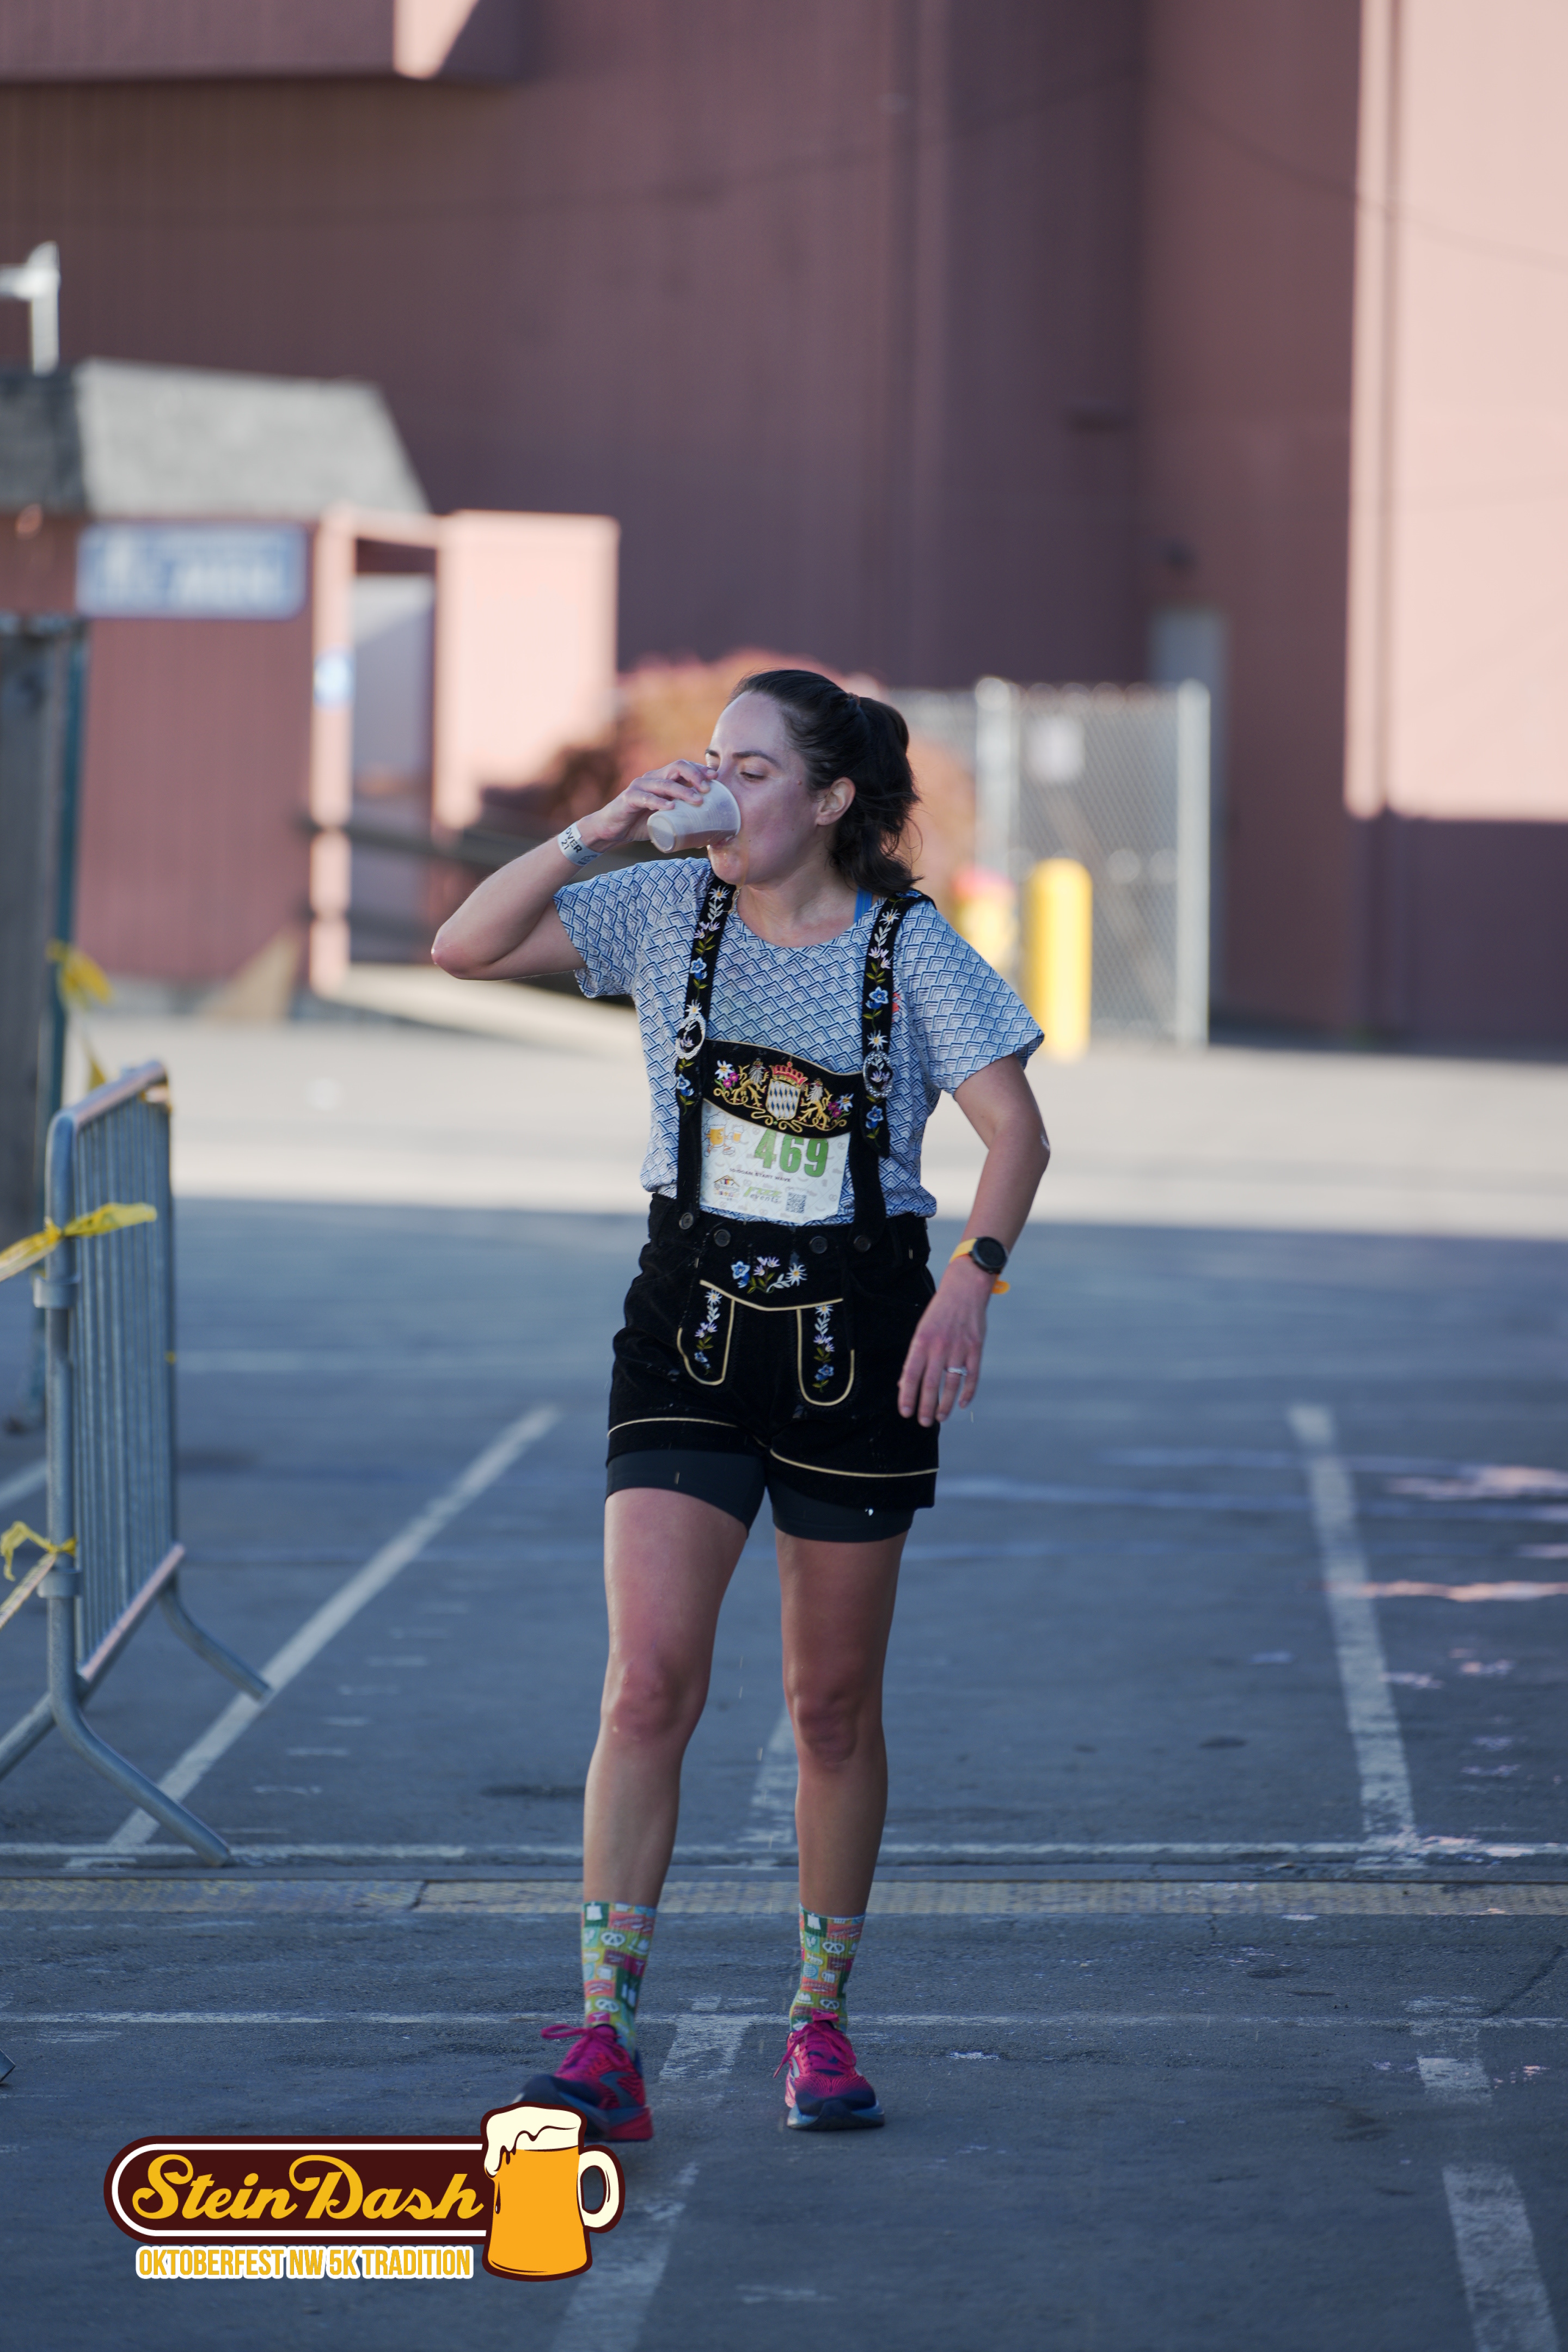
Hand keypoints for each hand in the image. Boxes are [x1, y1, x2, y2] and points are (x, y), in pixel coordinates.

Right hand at [582, 760, 712, 851]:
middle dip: (696, 775)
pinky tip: (671, 808)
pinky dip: (660, 802)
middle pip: (677, 766)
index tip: (716, 777)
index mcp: (662, 780)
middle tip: (708, 789)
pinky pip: (646, 797)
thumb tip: (706, 837)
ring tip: (698, 801)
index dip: (700, 769)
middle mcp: (652, 778)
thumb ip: (681, 821)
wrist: (611, 830)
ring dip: (684, 791)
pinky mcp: (629, 798)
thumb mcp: (664, 820)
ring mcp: (640, 787)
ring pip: (665, 783)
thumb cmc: (639, 823)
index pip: (684, 767)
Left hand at [897, 1260, 991, 1426]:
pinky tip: (961, 1403)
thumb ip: (914, 1357)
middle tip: (923, 1422)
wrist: (965, 1290)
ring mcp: (959, 1348)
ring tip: (940, 1417)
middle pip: (931, 1384)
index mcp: (921, 1342)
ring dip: (945, 1404)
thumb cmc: (940, 1312)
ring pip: (951, 1384)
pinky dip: (967, 1392)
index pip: (910, 1375)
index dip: (907, 1396)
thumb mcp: (921, 1331)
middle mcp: (939, 1347)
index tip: (905, 1412)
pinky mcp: (975, 1348)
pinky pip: (972, 1376)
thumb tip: (903, 1383)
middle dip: (926, 1407)